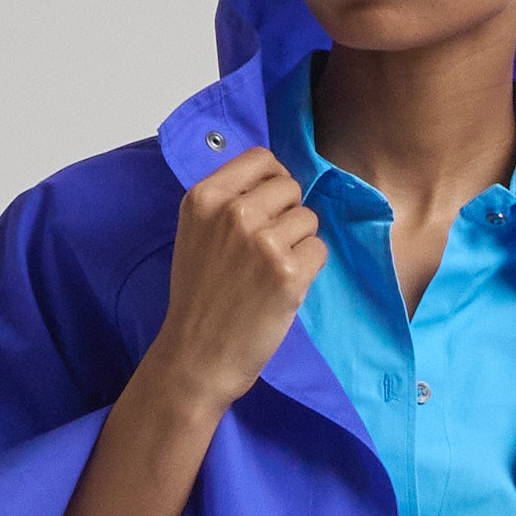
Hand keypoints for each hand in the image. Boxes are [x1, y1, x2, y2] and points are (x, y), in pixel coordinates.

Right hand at [144, 146, 327, 417]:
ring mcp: (262, 242)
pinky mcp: (288, 272)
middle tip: (268, 250)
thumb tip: (275, 181)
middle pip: (290, 188)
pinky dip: (309, 269)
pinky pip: (319, 250)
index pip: (262, 159)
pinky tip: (284, 288)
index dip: (274, 181)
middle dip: (288, 215)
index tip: (270, 206)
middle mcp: (233, 212)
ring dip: (299, 244)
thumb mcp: (195, 234)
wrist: (196, 356)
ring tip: (272, 272)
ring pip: (309, 219)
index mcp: (205, 197)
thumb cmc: (198, 299)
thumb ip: (227, 202)